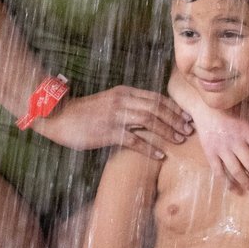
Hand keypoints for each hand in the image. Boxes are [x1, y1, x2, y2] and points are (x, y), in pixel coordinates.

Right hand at [34, 85, 192, 158]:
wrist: (59, 116)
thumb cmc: (85, 111)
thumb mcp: (110, 101)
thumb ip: (128, 103)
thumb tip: (150, 113)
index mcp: (124, 92)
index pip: (156, 97)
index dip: (173, 107)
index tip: (186, 116)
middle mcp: (122, 101)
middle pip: (157, 108)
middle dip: (176, 119)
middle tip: (189, 129)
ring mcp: (115, 116)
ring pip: (149, 121)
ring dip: (167, 131)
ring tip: (180, 140)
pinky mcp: (108, 132)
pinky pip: (134, 140)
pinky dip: (150, 148)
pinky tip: (160, 155)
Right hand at [193, 102, 248, 193]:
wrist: (206, 106)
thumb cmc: (234, 108)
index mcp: (247, 131)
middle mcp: (235, 142)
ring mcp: (222, 149)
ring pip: (236, 171)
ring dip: (247, 183)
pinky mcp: (210, 154)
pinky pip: (219, 172)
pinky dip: (227, 183)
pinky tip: (236, 190)